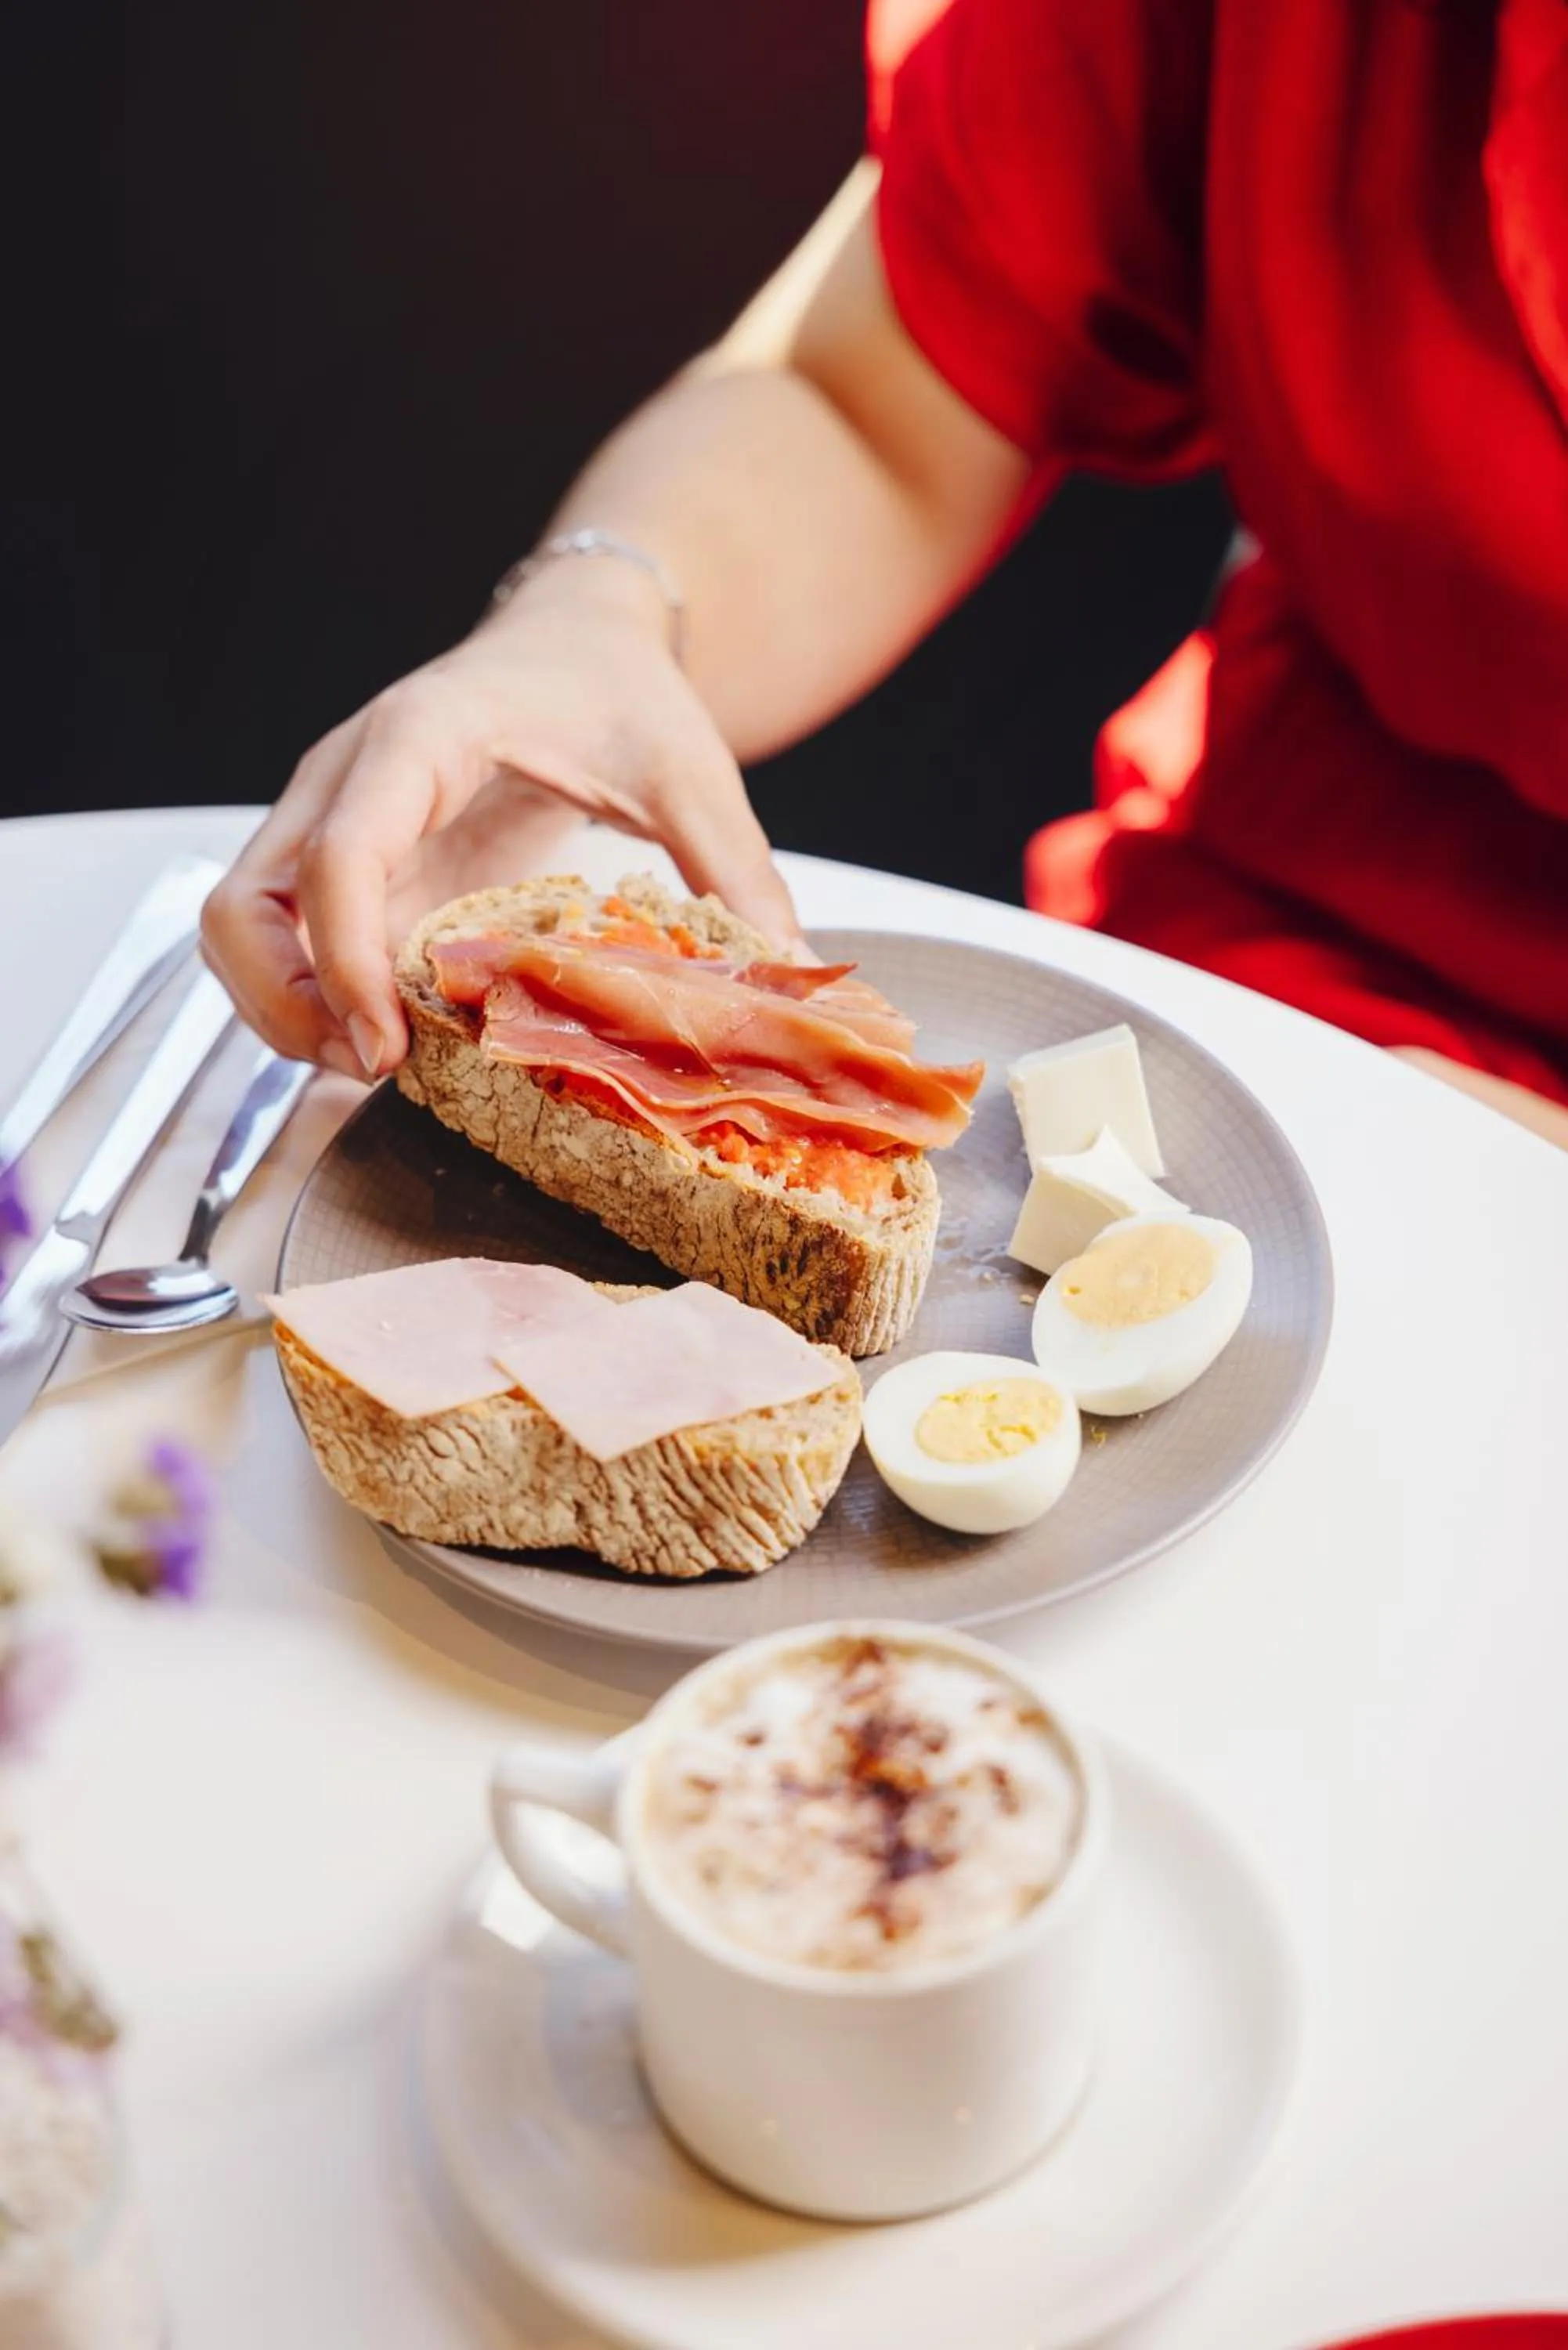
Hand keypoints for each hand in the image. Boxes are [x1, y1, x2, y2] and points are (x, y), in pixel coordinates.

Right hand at [200, 562, 801, 1076]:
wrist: (578, 634)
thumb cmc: (619, 687)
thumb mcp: (690, 774)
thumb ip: (736, 873)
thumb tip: (791, 976)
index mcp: (420, 737)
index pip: (342, 851)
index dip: (343, 959)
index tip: (383, 1043)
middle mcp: (349, 777)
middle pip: (245, 904)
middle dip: (284, 1004)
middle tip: (369, 1068)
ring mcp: (335, 820)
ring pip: (246, 929)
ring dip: (286, 1011)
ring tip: (374, 1066)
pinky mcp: (351, 861)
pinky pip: (293, 940)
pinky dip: (318, 997)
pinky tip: (393, 1037)